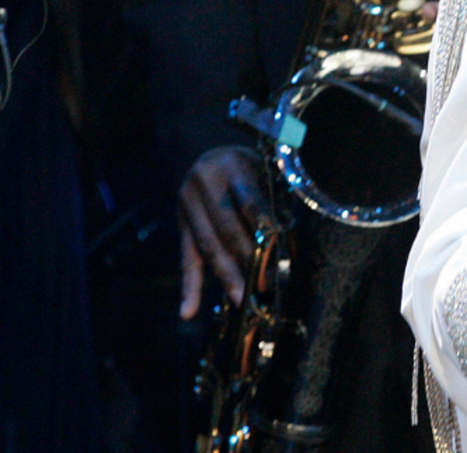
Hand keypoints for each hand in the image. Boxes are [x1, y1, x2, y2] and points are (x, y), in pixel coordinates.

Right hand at [179, 144, 267, 318]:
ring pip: (208, 246)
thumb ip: (272, 200)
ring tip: (241, 299)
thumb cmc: (249, 167)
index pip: (249, 202)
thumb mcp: (263, 170)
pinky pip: (186, 258)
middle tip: (263, 285)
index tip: (277, 255)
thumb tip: (286, 244)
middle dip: (246, 259)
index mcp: (231, 165)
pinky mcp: (181, 224)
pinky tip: (188, 311)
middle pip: (226, 229)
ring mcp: (187, 204)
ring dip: (226, 276)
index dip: (263, 229)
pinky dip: (189, 287)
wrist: (213, 156)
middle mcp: (203, 182)